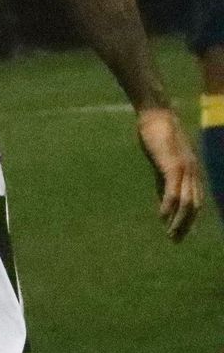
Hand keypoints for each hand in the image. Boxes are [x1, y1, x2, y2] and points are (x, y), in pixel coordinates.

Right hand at [136, 107, 202, 240]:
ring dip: (179, 221)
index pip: (195, 201)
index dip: (189, 219)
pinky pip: (173, 190)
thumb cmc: (157, 132)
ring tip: (171, 234)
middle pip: (194, 205)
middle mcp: (194, 172)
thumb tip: (164, 201)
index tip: (179, 233)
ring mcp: (185, 169)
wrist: (157, 112)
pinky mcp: (173, 165)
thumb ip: (164, 180)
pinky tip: (162, 216)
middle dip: (186, 225)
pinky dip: (169, 206)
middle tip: (175, 240)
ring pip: (187, 202)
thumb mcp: (162, 160)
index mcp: (192, 171)